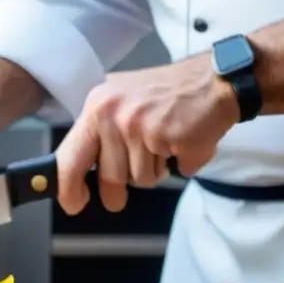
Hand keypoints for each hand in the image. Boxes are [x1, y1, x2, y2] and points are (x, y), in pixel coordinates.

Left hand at [55, 55, 239, 214]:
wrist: (216, 79)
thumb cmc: (167, 93)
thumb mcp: (119, 101)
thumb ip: (99, 135)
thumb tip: (79, 175)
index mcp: (97, 107)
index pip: (69, 156)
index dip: (68, 187)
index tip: (73, 203)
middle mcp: (114, 115)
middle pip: (110, 175)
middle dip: (118, 188)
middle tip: (125, 186)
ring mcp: (141, 126)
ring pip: (141, 178)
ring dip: (156, 170)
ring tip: (165, 142)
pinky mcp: (169, 137)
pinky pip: (171, 173)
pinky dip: (182, 163)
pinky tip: (183, 141)